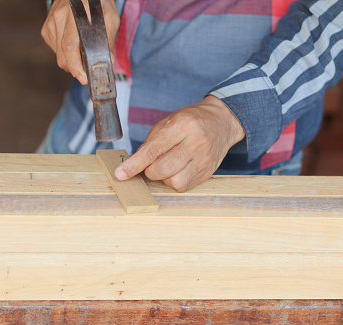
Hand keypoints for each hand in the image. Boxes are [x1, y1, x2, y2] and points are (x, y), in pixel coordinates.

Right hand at [41, 0, 119, 84]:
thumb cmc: (98, 2)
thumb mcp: (110, 16)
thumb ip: (109, 38)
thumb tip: (108, 61)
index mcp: (75, 15)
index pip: (70, 47)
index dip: (76, 67)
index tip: (84, 78)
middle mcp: (60, 18)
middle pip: (63, 57)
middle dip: (76, 69)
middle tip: (88, 70)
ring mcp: (51, 23)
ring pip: (59, 56)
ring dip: (72, 61)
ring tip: (83, 50)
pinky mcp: (46, 29)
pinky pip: (55, 50)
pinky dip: (65, 53)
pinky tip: (74, 43)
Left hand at [114, 96, 244, 191]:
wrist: (222, 121)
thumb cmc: (191, 121)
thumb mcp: (169, 122)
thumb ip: (151, 143)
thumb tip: (133, 163)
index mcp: (182, 125)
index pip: (153, 150)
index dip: (134, 165)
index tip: (120, 174)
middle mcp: (195, 143)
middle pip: (163, 169)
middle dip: (149, 171)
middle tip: (149, 164)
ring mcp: (204, 159)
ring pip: (174, 181)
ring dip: (163, 178)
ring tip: (166, 166)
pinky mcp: (208, 172)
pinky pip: (184, 186)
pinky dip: (174, 182)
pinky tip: (176, 171)